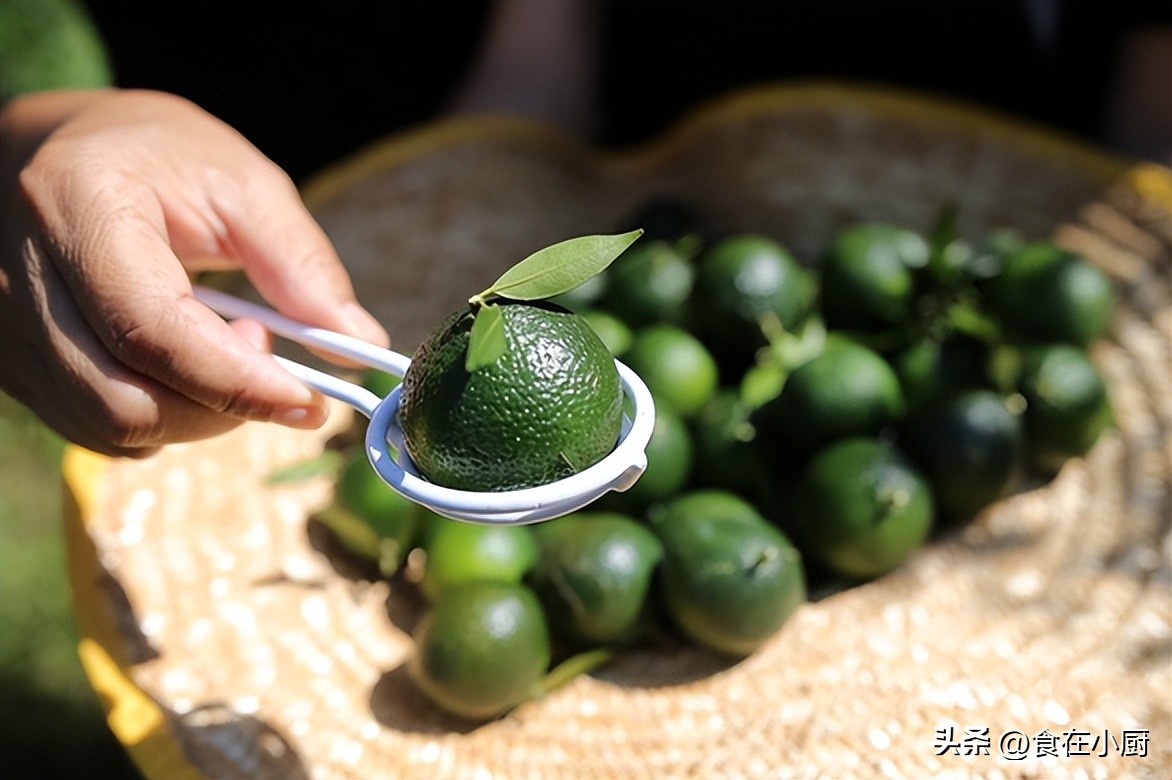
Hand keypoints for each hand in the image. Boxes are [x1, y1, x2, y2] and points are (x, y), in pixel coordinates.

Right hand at [0, 88, 388, 456]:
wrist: (54, 151)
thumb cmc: (153, 158)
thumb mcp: (241, 182)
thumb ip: (302, 262)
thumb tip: (362, 346)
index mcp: (79, 208)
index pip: (153, 328)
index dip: (238, 381)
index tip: (309, 401)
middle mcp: (19, 277)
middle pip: (125, 400)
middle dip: (222, 406)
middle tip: (268, 354)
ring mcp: (6, 331)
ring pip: (110, 427)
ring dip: (196, 415)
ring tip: (227, 348)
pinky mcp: (14, 367)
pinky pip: (96, 430)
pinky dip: (162, 421)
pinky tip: (186, 369)